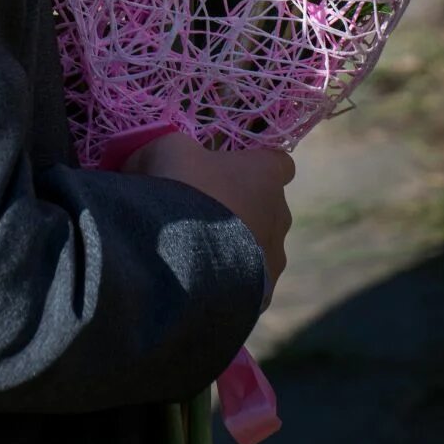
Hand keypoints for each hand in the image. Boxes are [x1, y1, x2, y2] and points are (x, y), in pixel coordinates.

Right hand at [123, 133, 293, 293]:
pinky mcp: (263, 294)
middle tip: (203, 211)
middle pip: (268, 207)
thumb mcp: (168, 148)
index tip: (233, 170)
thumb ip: (178, 151)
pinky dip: (230, 279)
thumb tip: (163, 161)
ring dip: (236, 246)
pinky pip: (249, 282)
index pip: (281, 163)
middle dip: (242, 208)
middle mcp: (280, 215)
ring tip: (198, 252)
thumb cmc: (180, 187)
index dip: (258, 165)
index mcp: (266, 175)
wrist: (178, 255)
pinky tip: (201, 280)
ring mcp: (275, 258)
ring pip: (260, 247)